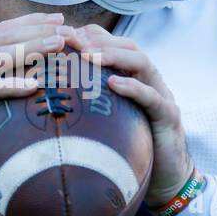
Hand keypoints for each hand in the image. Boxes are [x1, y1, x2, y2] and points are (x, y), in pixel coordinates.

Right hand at [0, 12, 66, 176]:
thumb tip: (23, 86)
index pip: (2, 32)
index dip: (31, 23)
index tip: (58, 19)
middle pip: (5, 38)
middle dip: (38, 30)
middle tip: (66, 28)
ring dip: (31, 48)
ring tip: (57, 45)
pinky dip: (11, 85)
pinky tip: (34, 85)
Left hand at [61, 24, 194, 207]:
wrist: (167, 179)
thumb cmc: (131, 148)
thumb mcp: (107, 120)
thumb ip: (87, 104)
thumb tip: (47, 97)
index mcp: (133, 77)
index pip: (114, 44)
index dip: (90, 36)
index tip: (62, 35)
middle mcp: (149, 81)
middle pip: (128, 46)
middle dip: (99, 40)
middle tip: (72, 40)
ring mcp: (161, 95)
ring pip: (142, 62)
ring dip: (114, 55)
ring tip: (89, 55)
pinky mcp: (169, 117)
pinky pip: (152, 97)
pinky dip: (134, 87)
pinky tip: (114, 83)